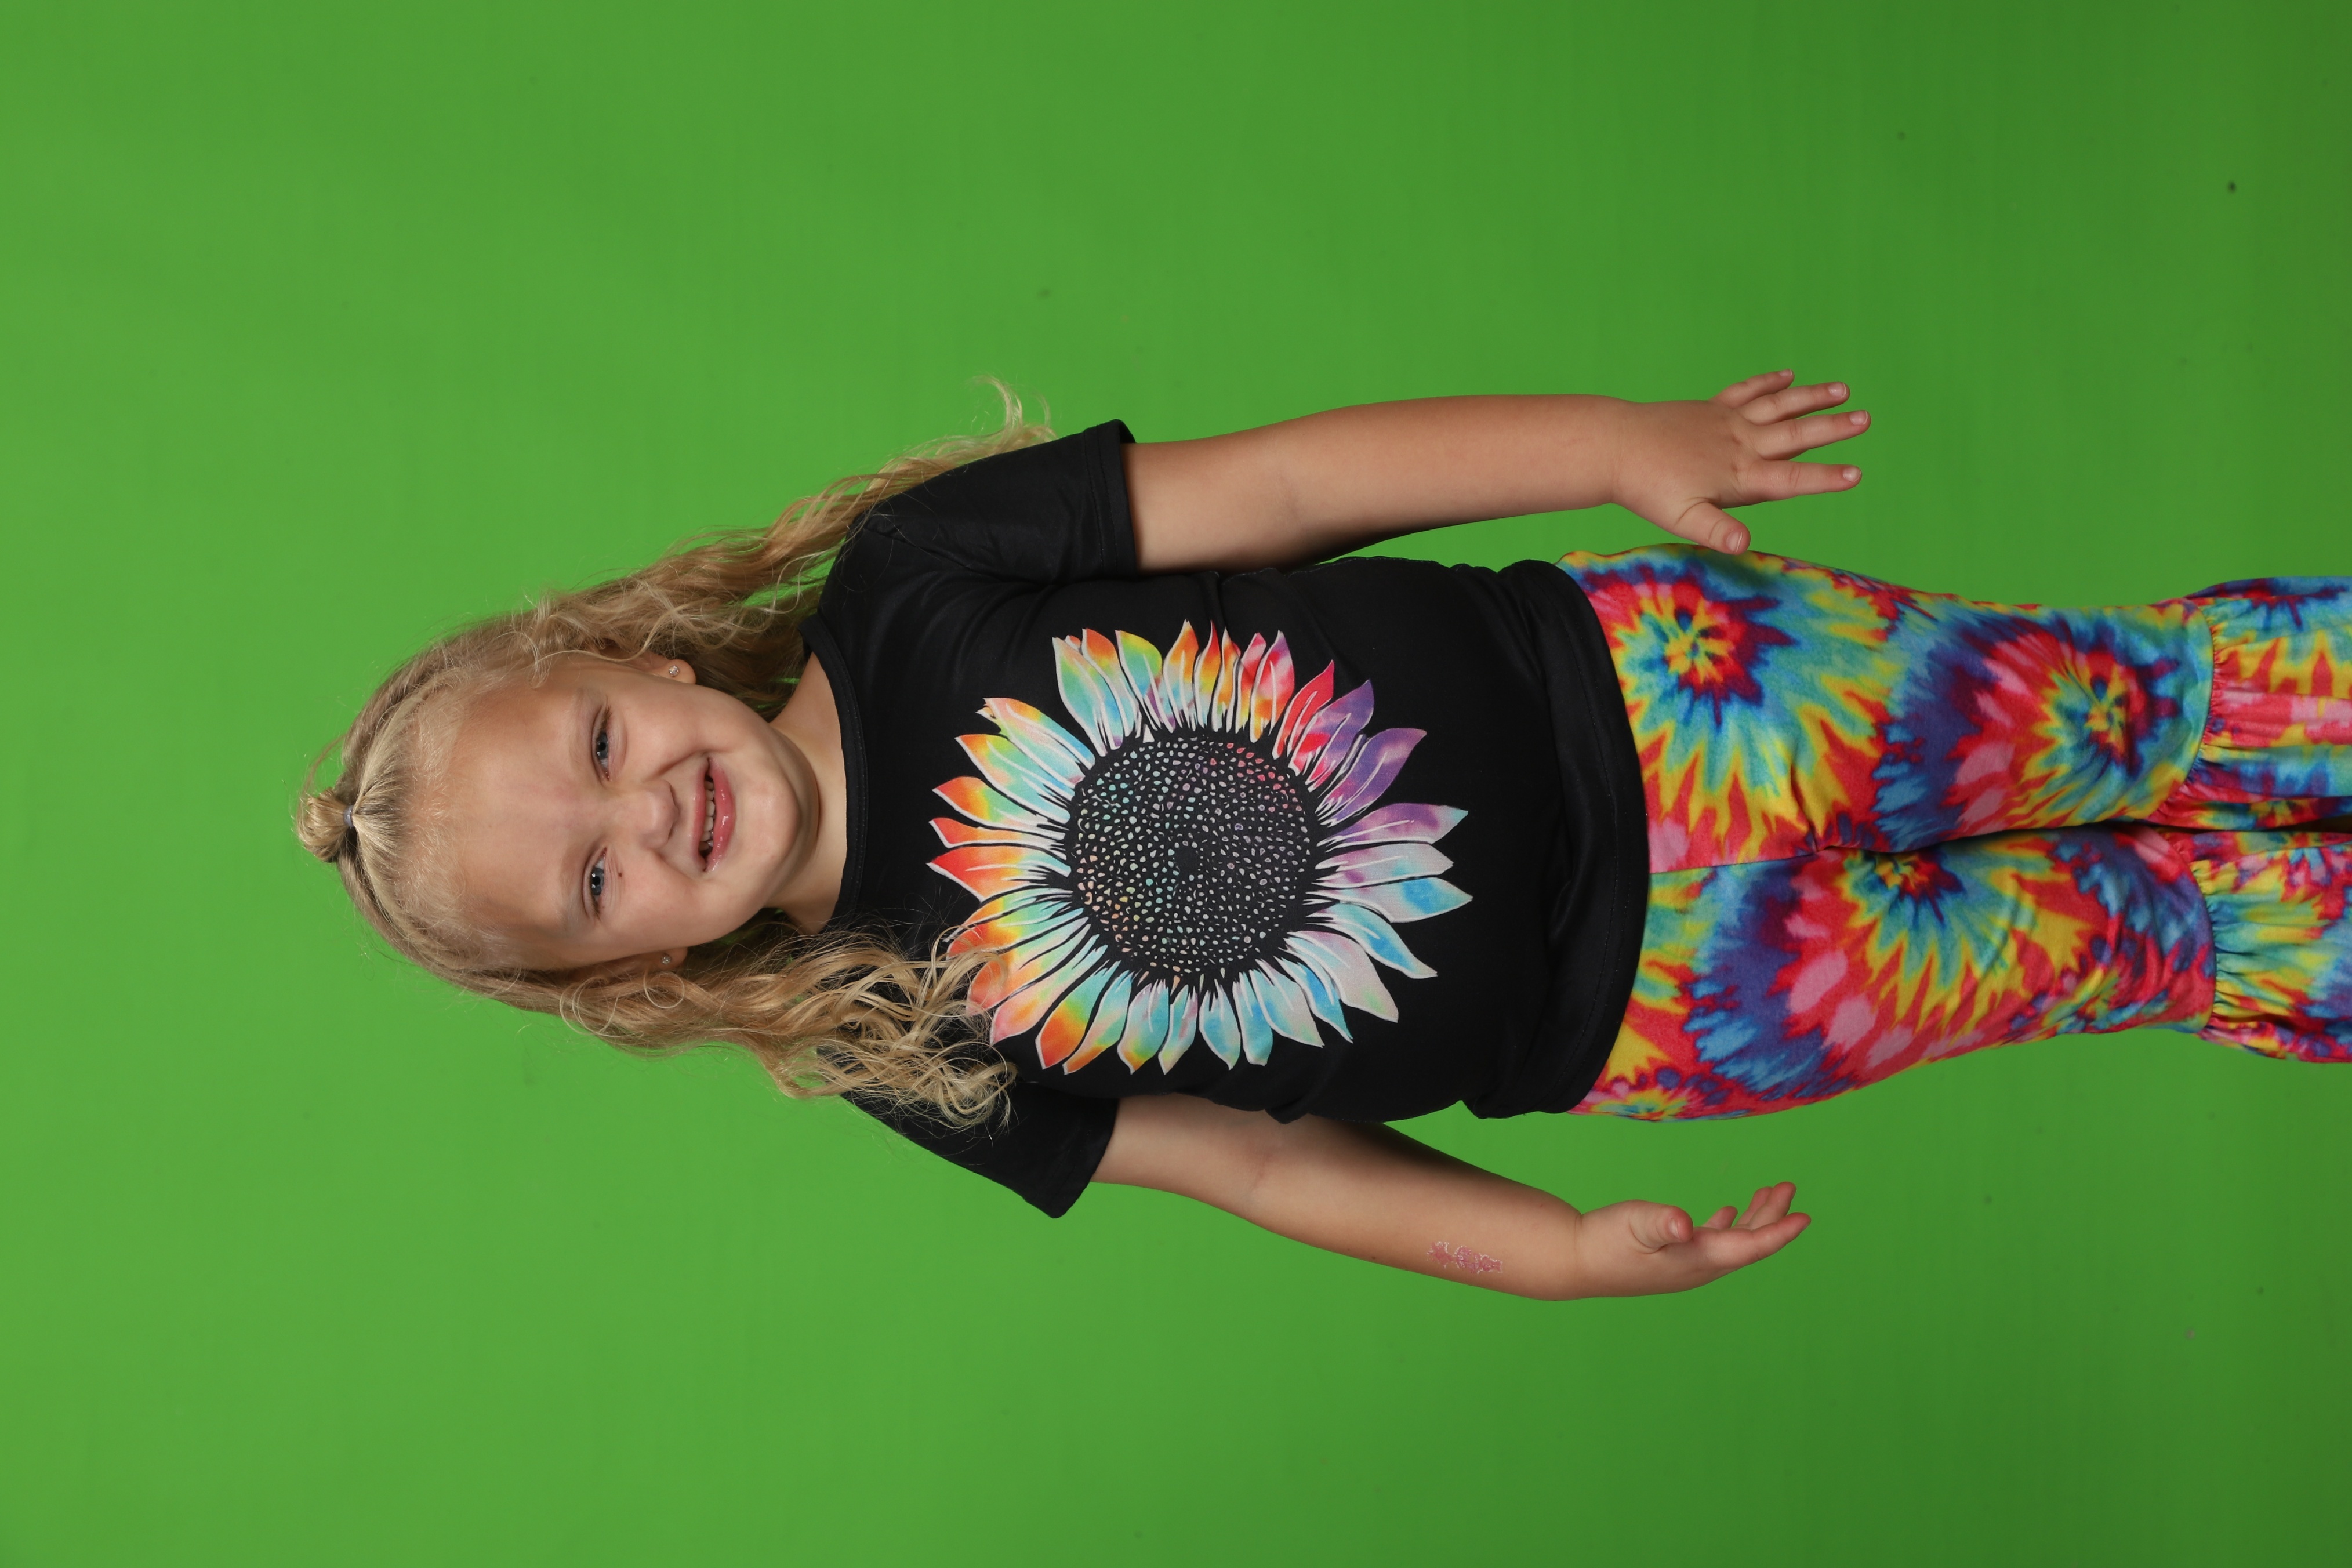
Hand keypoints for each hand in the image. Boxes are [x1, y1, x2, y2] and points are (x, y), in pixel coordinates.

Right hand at [1568, 1182, 1809, 1297]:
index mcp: (1698, 1259)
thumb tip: (1684, 1224)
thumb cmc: (1604, 1242)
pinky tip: (1727, 1212)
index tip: (1805, 1217)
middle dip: (1772, 1216)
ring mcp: (1687, 1264)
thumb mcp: (1633, 1224)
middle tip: (1787, 1186)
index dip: (1779, 1232)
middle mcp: (1700, 1266)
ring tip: (1769, 1193)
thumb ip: (1661, 1222)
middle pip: (1748, 1243)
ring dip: (1753, 1218)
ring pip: (1734, 1242)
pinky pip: (1713, 1242)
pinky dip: (1728, 1226)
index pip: (1750, 1247)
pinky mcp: (1673, 1258)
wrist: (1576, 1262)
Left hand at [1611, 371, 1868, 552]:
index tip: (1856, 474)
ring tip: (1843, 390)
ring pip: (1779, 406)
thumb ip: (1716, 530)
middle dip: (1832, 428)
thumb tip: (1743, 544)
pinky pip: (1747, 392)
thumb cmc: (1647, 488)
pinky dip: (1769, 383)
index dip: (1825, 478)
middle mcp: (1740, 444)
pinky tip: (1789, 375)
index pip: (1792, 478)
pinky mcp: (1712, 409)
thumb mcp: (1681, 518)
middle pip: (1795, 434)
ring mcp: (1727, 422)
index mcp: (1739, 475)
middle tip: (1866, 418)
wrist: (1614, 446)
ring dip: (1811, 398)